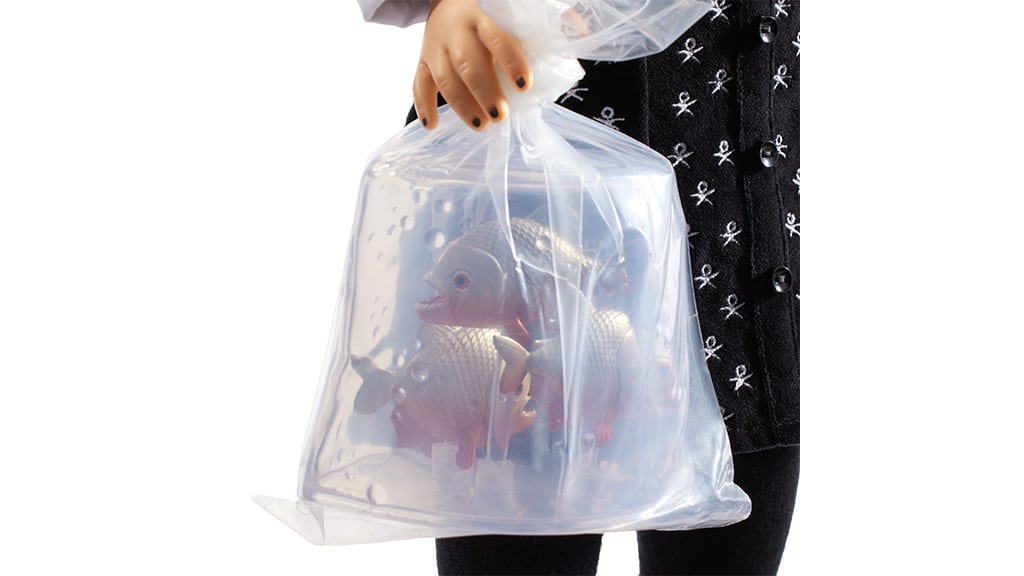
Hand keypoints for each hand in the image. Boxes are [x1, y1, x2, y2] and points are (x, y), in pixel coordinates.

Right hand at [415, 0, 532, 130]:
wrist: (447, 1)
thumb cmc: (490, 15)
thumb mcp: (511, 12)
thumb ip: (542, 23)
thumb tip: (577, 32)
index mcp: (484, 17)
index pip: (497, 40)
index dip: (511, 62)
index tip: (524, 85)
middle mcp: (457, 33)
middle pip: (468, 64)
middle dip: (484, 92)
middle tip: (500, 115)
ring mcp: (437, 48)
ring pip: (445, 78)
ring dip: (461, 105)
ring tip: (480, 125)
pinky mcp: (423, 62)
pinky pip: (419, 84)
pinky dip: (423, 105)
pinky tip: (432, 124)